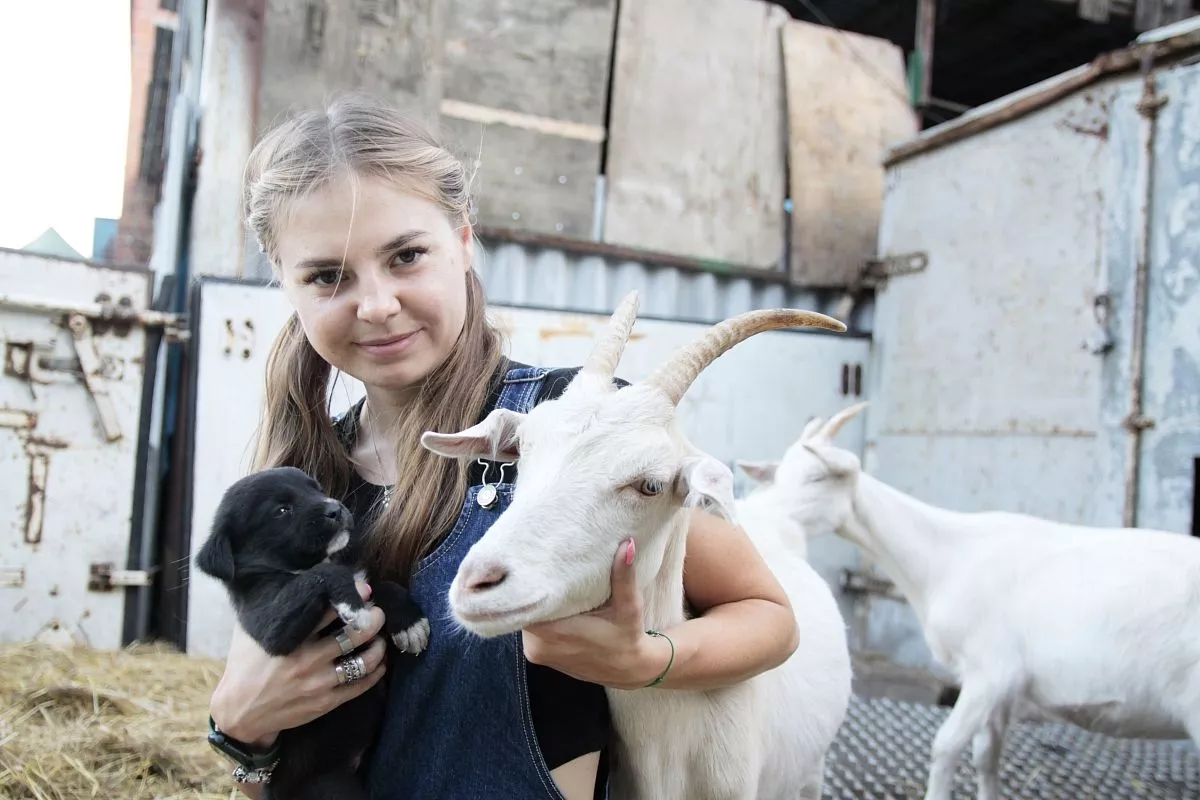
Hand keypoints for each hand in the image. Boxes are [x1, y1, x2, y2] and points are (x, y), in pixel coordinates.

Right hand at [209, 580, 388, 747]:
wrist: (239, 712)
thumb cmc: (245, 664)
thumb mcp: (251, 630)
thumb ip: (271, 606)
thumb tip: (289, 576)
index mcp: (291, 637)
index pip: (330, 610)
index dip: (352, 596)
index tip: (365, 589)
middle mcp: (307, 659)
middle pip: (355, 633)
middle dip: (374, 618)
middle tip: (378, 612)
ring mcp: (318, 682)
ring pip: (364, 660)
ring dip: (379, 646)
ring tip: (380, 637)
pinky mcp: (325, 702)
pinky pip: (360, 685)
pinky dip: (376, 672)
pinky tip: (379, 663)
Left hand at [521, 539, 672, 690]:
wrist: (628, 671)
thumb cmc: (628, 636)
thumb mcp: (629, 606)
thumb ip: (624, 576)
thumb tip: (627, 545)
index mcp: (555, 632)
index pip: (523, 603)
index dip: (522, 583)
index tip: (528, 562)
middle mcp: (538, 646)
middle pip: (521, 609)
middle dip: (528, 590)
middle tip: (536, 564)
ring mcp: (535, 653)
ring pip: (524, 618)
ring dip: (532, 604)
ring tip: (541, 580)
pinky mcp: (537, 656)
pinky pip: (529, 629)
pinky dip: (536, 617)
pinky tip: (546, 602)